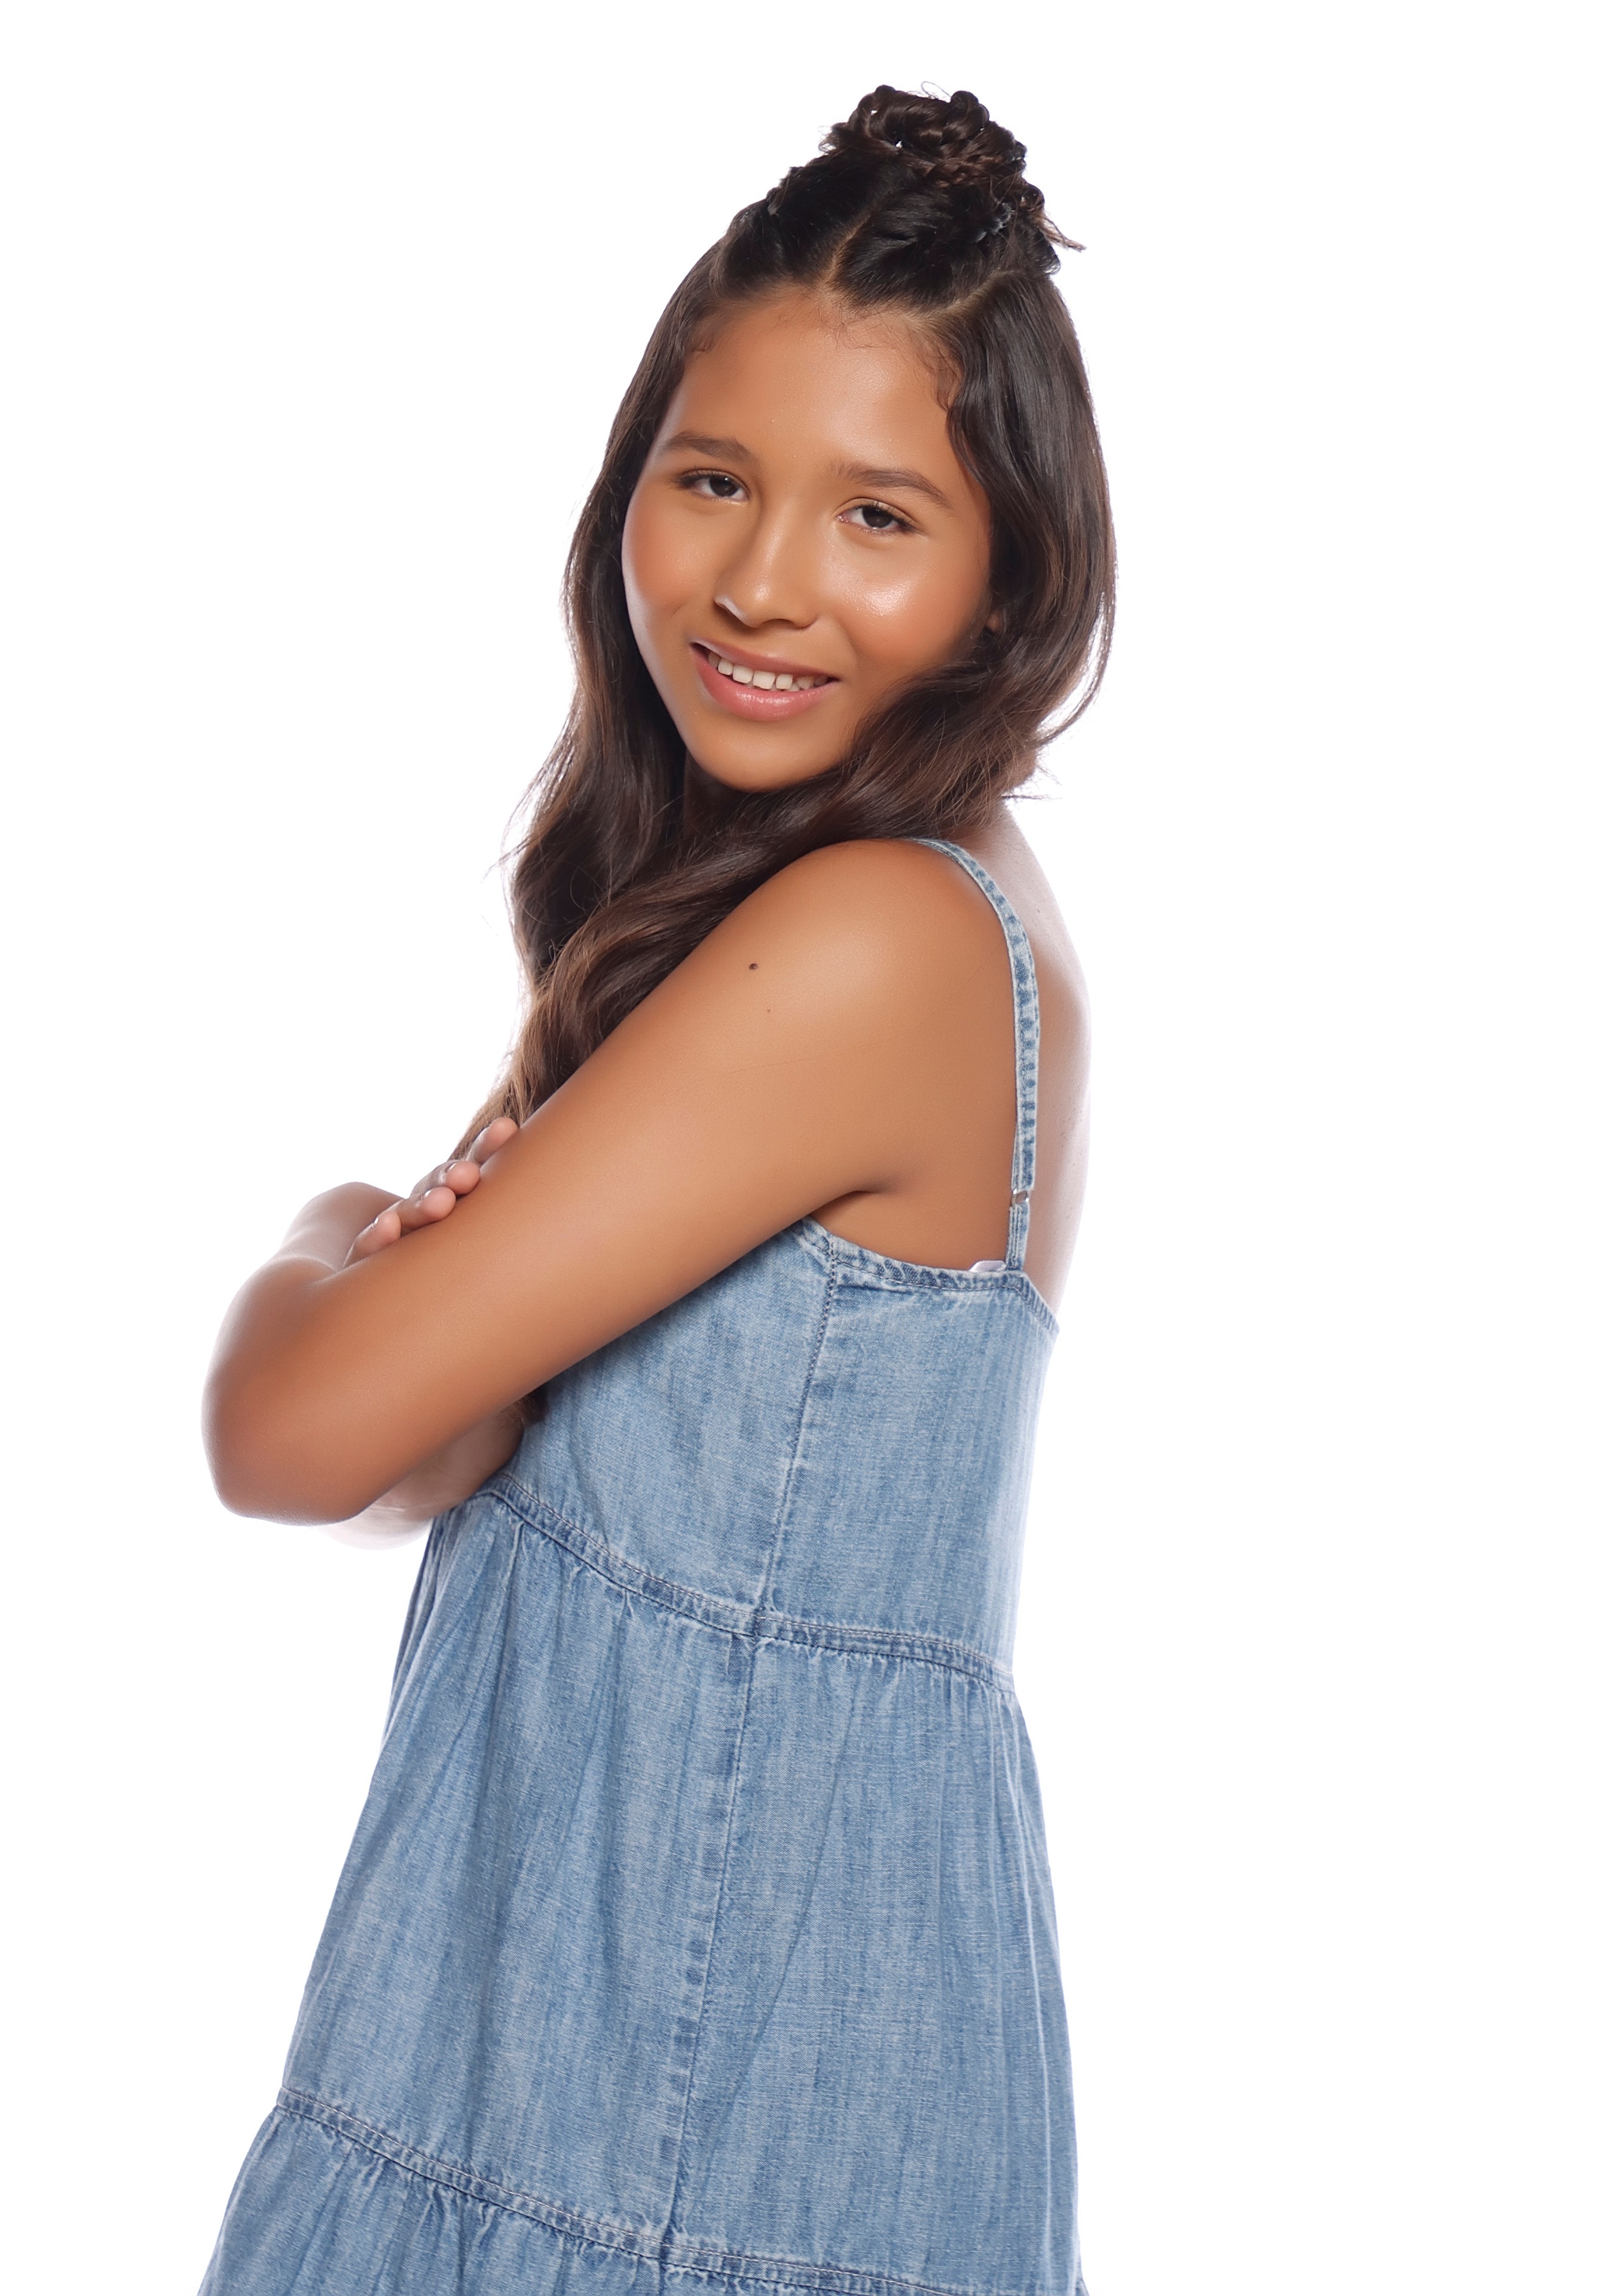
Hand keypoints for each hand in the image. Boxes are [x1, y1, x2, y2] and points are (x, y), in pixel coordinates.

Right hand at [345, 1118, 517, 1264]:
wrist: (375, 1270)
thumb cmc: (459, 1253)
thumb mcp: (491, 1232)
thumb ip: (520, 1207)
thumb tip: (607, 1192)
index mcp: (457, 1195)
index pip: (474, 1165)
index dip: (488, 1148)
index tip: (508, 1130)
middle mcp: (426, 1207)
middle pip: (441, 1186)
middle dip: (455, 1176)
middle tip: (470, 1177)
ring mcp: (396, 1231)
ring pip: (409, 1213)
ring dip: (424, 1205)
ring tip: (442, 1204)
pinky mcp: (367, 1260)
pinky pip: (369, 1247)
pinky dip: (377, 1236)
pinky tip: (388, 1227)